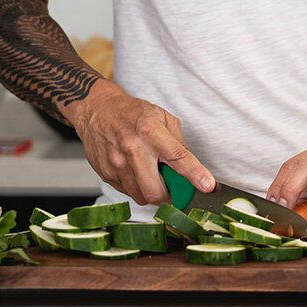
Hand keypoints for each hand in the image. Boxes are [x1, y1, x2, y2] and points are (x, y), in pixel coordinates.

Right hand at [65, 80, 213, 205]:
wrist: (98, 110)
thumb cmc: (132, 112)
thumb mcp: (162, 117)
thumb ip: (178, 143)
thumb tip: (191, 168)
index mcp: (152, 132)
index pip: (178, 158)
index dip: (195, 174)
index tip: (208, 186)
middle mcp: (133, 150)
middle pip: (156, 191)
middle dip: (169, 195)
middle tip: (172, 185)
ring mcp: (117, 164)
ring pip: (141, 197)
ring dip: (152, 192)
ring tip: (152, 173)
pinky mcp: (106, 174)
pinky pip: (127, 192)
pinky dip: (137, 188)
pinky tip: (137, 171)